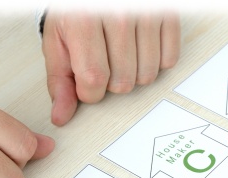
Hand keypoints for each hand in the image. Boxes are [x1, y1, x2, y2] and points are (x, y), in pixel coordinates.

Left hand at [41, 10, 180, 125]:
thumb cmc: (78, 10)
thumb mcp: (58, 40)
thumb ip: (60, 80)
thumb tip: (61, 116)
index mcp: (84, 22)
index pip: (94, 81)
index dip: (89, 92)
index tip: (87, 82)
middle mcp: (117, 16)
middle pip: (123, 83)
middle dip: (112, 82)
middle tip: (104, 60)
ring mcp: (146, 15)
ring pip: (147, 76)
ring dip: (135, 73)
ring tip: (122, 52)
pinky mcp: (168, 16)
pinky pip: (169, 60)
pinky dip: (156, 60)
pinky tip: (141, 46)